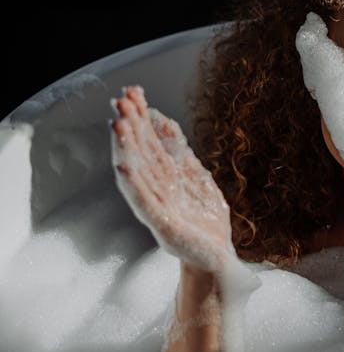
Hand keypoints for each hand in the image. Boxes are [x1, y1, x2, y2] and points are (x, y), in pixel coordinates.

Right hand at [111, 85, 233, 273]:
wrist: (216, 259)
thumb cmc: (203, 221)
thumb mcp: (195, 176)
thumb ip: (178, 150)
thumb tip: (164, 119)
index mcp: (164, 177)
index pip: (148, 141)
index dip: (140, 117)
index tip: (132, 92)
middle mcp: (155, 189)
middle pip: (139, 152)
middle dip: (130, 126)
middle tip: (120, 100)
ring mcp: (157, 207)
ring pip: (138, 173)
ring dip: (126, 149)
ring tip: (118, 126)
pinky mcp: (162, 226)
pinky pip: (145, 203)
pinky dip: (134, 186)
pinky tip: (124, 168)